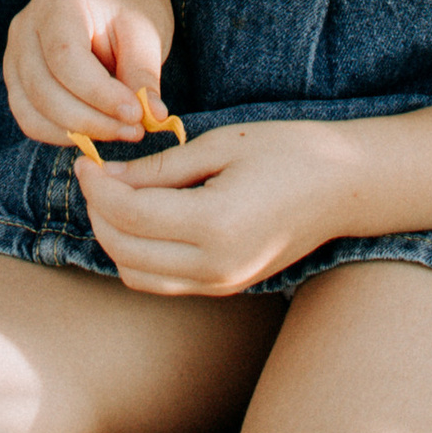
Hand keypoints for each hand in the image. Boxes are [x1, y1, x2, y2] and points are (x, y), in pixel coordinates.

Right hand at [3, 0, 172, 147]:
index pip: (66, 57)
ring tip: (120, 132)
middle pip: (44, 89)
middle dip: (91, 121)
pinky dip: (62, 135)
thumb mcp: (145, 34)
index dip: (99, 93)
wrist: (107, 8)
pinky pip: (30, 120)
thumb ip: (144, 75)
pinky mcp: (15, 81)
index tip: (136, 115)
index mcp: (58, 2)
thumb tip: (154, 117)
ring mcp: (14, 54)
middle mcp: (26, 26)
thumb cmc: (127, 15)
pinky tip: (96, 132)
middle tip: (134, 131)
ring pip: (33, 112)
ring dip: (78, 133)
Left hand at [78, 121, 371, 296]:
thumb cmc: (288, 151)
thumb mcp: (220, 145)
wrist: (347, 187)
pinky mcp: (227, 287)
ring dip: (115, 239)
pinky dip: (139, 255)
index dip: (97, 187)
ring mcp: (222, 284)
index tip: (85, 161)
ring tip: (114, 196)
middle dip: (98, 214)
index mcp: (215, 224)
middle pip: (124, 251)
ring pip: (138, 276)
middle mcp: (216, 266)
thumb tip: (106, 176)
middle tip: (94, 176)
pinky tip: (142, 217)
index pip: (128, 215)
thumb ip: (159, 168)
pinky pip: (164, 282)